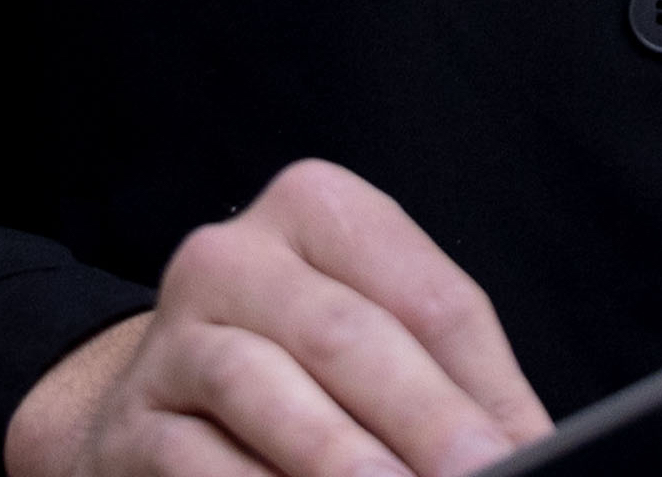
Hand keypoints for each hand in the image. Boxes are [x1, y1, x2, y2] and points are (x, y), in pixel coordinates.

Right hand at [5, 159, 554, 476]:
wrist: (161, 406)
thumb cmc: (301, 371)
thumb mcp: (378, 345)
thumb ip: (454, 387)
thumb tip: (529, 450)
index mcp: (318, 209)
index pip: (427, 296)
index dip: (483, 387)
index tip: (525, 452)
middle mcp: (235, 255)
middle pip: (351, 335)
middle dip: (423, 421)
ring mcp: (174, 336)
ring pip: (265, 388)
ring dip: (338, 458)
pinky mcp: (132, 422)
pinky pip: (197, 460)